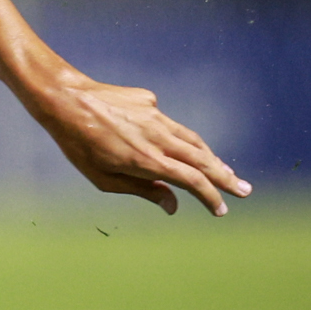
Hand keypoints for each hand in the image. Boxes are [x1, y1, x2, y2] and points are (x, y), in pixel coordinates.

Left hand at [27, 68, 251, 215]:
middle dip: (226, 177)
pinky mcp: (149, 101)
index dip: (211, 197)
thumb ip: (143, 190)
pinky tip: (178, 147)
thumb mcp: (104, 179)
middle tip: (245, 191)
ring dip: (211, 157)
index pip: (192, 181)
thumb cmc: (78, 145)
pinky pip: (168, 123)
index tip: (222, 210)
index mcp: (147, 160)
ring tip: (224, 171)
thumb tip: (173, 206)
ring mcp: (156, 116)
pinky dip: (179, 138)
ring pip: (191, 139)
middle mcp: (158, 137)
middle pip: (203, 160)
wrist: (65, 99)